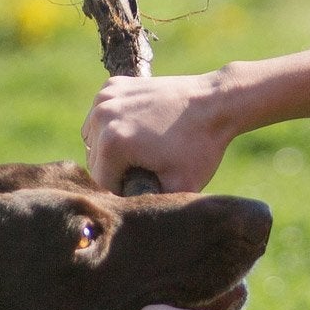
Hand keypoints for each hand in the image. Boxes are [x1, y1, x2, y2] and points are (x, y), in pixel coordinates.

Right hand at [82, 73, 230, 193]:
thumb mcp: (179, 188)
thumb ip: (150, 205)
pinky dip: (112, 126)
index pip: (102, 184)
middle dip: (117, 171)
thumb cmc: (200, 146)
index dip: (124, 192)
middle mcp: (102, 116)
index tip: (148, 187)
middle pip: (95, 162)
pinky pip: (101, 118)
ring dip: (111, 150)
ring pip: (94, 140)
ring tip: (141, 151)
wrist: (215, 102)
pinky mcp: (112, 86)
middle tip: (148, 168)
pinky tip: (137, 130)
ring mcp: (106, 97)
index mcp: (112, 143)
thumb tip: (132, 223)